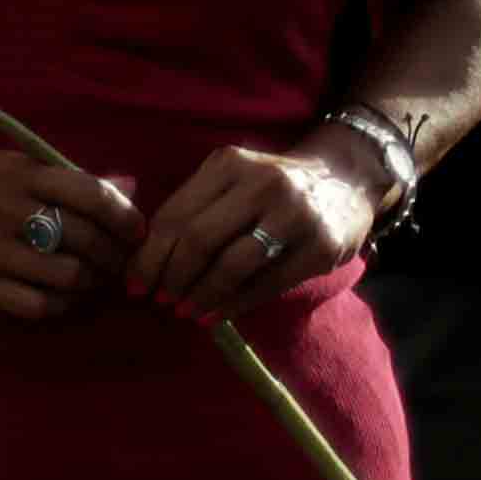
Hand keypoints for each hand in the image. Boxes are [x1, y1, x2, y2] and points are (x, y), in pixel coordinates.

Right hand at [0, 146, 140, 322]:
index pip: (92, 194)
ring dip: (90, 282)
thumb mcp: (0, 165)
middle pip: (87, 240)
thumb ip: (61, 178)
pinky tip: (59, 297)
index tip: (135, 230)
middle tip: (116, 261)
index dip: (126, 216)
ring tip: (88, 279)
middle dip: (113, 255)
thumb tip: (128, 187)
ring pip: (70, 276)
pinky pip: (39, 305)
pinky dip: (60, 304)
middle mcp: (6, 210)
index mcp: (15, 173)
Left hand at [123, 140, 378, 325]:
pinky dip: (236, 303)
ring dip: (202, 294)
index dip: (149, 254)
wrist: (347, 180)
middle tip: (157, 300)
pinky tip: (216, 314)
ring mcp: (295, 215)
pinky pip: (269, 282)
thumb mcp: (232, 179)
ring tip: (183, 311)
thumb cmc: (271, 186)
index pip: (177, 214)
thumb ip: (194, 207)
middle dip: (171, 276)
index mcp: (228, 165)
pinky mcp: (322, 247)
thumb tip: (144, 257)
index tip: (133, 283)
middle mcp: (261, 183)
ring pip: (234, 264)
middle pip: (199, 239)